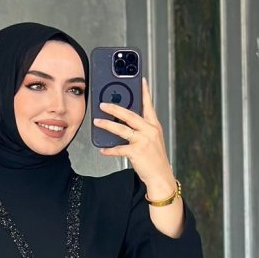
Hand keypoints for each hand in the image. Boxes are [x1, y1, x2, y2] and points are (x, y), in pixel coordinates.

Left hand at [93, 76, 175, 197]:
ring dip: (107, 125)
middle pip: (130, 115)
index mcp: (154, 126)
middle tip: (103, 104)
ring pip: (121, 129)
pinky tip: (103, 150)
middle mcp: (150, 131)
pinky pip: (119, 148)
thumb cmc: (155, 160)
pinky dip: (109, 149)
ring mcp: (143, 141)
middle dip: (114, 108)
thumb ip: (142, 129)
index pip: (148, 105)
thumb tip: (124, 122)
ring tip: (97, 122)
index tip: (140, 80)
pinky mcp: (136, 152)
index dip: (144, 92)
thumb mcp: (153, 140)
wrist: (161, 177)